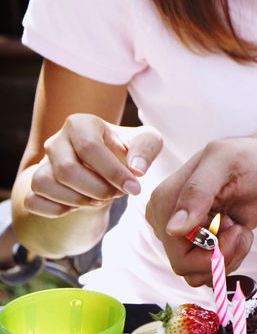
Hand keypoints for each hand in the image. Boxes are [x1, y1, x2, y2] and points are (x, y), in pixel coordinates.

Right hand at [24, 115, 161, 216]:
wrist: (109, 164)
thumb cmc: (129, 150)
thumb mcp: (147, 142)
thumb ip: (146, 149)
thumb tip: (136, 169)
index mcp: (81, 123)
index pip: (89, 148)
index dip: (113, 172)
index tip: (134, 188)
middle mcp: (56, 140)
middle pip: (66, 169)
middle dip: (97, 189)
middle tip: (117, 194)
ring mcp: (42, 162)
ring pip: (43, 183)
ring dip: (76, 200)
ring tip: (100, 199)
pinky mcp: (34, 184)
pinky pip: (32, 201)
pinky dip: (55, 209)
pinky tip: (78, 206)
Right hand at [145, 128, 256, 286]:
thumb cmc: (253, 158)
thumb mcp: (226, 161)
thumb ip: (198, 190)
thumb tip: (173, 228)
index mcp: (164, 200)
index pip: (173, 247)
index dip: (208, 245)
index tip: (230, 222)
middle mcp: (168, 221)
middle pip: (184, 265)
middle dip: (220, 252)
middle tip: (238, 228)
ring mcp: (185, 236)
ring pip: (197, 274)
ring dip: (228, 256)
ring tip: (239, 228)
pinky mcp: (202, 245)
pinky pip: (209, 272)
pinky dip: (230, 260)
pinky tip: (239, 235)